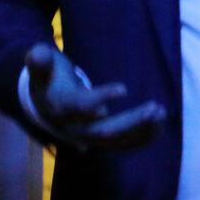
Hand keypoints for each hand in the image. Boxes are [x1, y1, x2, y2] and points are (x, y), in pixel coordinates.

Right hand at [25, 43, 165, 149]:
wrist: (44, 105)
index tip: (124, 87)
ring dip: (141, 131)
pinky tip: (159, 126)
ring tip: (162, 114)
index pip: (81, 107)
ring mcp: (87, 139)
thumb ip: (39, 61)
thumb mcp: (42, 68)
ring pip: (117, 141)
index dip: (101, 98)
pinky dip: (142, 138)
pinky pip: (122, 145)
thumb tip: (37, 54)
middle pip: (104, 132)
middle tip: (156, 107)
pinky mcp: (99, 141)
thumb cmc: (48, 80)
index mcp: (60, 108)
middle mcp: (74, 129)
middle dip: (131, 122)